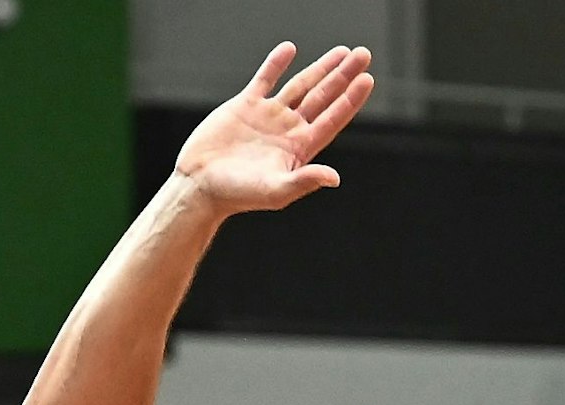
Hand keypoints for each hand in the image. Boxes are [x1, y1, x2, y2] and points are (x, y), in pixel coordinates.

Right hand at [175, 43, 375, 214]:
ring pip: (300, 85)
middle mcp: (287, 129)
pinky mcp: (244, 106)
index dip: (350, 100)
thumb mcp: (274, 192)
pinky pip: (264, 79)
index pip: (332, 118)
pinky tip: (289, 49)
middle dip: (343, 76)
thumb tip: (334, 178)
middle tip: (363, 55)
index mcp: (298, 147)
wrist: (198, 185)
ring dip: (320, 68)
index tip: (366, 80)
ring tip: (342, 51)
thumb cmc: (235, 195)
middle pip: (323, 97)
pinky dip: (276, 64)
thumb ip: (304, 182)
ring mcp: (267, 115)